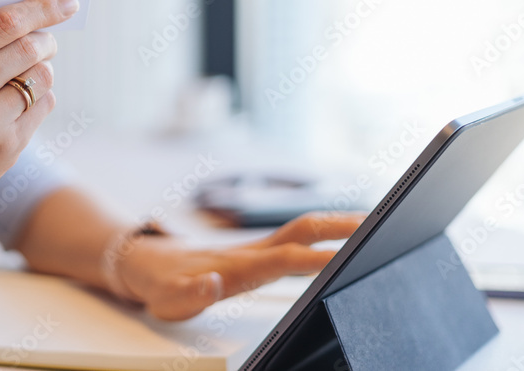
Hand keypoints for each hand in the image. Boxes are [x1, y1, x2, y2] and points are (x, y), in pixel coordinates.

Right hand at [0, 0, 78, 223]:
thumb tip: (31, 20)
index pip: (2, 24)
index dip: (40, 8)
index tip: (67, 1)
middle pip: (28, 49)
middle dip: (46, 40)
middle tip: (48, 39)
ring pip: (41, 79)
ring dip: (42, 70)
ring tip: (27, 73)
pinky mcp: (5, 149)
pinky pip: (43, 107)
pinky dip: (39, 98)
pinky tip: (19, 104)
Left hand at [113, 212, 365, 320]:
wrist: (143, 262)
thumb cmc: (160, 284)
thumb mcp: (168, 299)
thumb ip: (190, 293)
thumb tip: (209, 283)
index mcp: (238, 265)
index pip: (285, 258)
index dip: (315, 257)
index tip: (346, 257)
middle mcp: (252, 251)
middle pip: (303, 230)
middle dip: (340, 226)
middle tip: (380, 224)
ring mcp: (255, 247)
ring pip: (302, 228)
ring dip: (336, 223)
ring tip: (375, 223)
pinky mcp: (256, 251)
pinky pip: (296, 236)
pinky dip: (324, 231)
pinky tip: (342, 237)